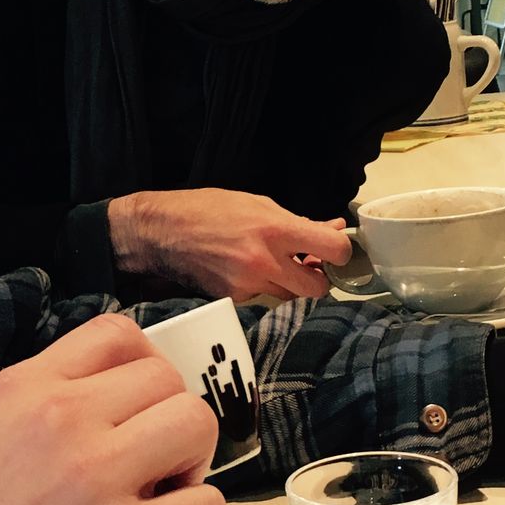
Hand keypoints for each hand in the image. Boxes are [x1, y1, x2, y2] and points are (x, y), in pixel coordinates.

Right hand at [0, 312, 226, 504]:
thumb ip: (49, 412)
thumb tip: (131, 413)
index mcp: (22, 389)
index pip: (116, 334)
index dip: (147, 367)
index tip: (142, 407)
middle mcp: (62, 418)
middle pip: (166, 379)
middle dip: (171, 422)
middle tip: (153, 467)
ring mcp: (97, 477)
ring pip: (196, 425)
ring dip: (192, 464)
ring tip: (162, 500)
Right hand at [107, 188, 352, 301]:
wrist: (162, 232)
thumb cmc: (209, 209)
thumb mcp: (258, 204)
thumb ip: (298, 221)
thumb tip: (333, 228)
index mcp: (275, 229)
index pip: (334, 249)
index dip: (342, 251)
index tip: (335, 250)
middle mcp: (264, 261)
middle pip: (317, 288)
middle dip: (318, 279)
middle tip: (309, 266)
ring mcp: (248, 285)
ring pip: (289, 295)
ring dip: (290, 283)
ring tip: (274, 263)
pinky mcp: (234, 299)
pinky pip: (262, 297)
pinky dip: (262, 287)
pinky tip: (246, 269)